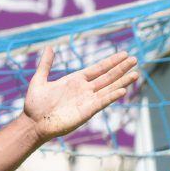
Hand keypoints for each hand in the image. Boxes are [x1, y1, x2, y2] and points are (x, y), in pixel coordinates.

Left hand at [22, 47, 140, 141]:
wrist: (33, 123)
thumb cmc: (34, 105)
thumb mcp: (39, 80)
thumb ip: (46, 64)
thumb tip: (50, 47)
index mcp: (75, 80)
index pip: (98, 68)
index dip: (111, 61)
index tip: (124, 54)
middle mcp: (84, 90)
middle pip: (107, 77)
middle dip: (121, 68)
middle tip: (135, 59)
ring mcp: (86, 100)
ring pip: (108, 88)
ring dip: (122, 81)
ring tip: (136, 74)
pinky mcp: (86, 112)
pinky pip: (101, 102)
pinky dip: (112, 96)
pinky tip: (123, 90)